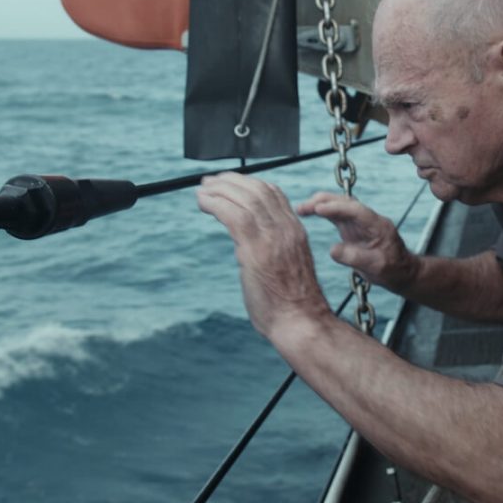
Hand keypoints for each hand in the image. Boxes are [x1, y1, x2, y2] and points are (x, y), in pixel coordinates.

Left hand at [197, 173, 330, 336]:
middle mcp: (287, 228)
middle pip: (258, 189)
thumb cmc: (291, 304)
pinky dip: (215, 203)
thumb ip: (271, 250)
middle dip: (231, 180)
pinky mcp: (255, 249)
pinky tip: (203, 202)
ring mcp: (273, 237)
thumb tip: (246, 249)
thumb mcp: (287, 266)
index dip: (250, 183)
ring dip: (219, 189)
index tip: (231, 183)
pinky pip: (233, 214)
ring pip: (245, 197)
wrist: (300, 322)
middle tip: (210, 181)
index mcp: (296, 230)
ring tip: (202, 190)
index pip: (274, 193)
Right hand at [296, 192, 417, 292]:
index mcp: (378, 225)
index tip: (319, 209)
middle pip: (346, 203)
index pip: (356, 211)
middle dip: (324, 202)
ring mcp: (360, 222)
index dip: (337, 208)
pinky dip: (322, 212)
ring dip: (320, 204)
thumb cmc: (393, 270)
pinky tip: (308, 212)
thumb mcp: (377, 267)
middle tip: (303, 207)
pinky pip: (336, 215)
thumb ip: (355, 258)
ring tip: (301, 208)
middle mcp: (368, 219)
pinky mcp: (352, 228)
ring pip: (339, 206)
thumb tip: (332, 250)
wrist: (401, 272)